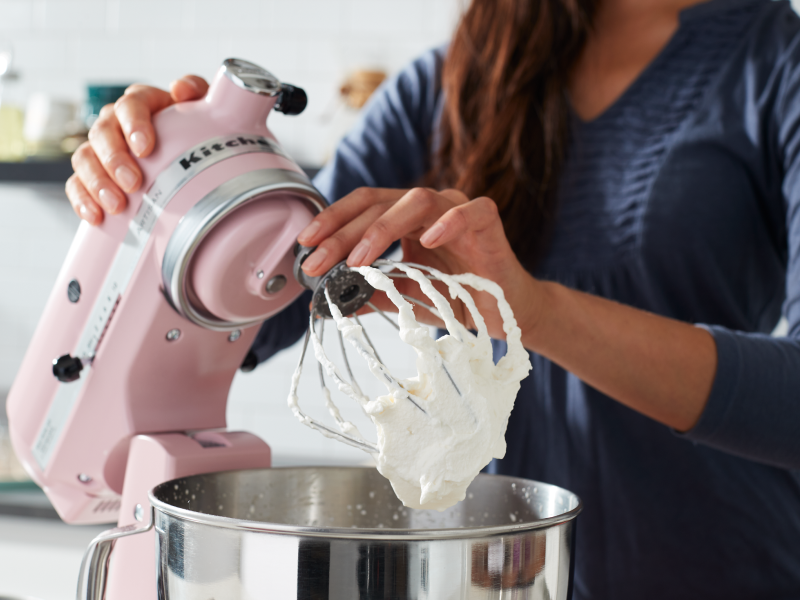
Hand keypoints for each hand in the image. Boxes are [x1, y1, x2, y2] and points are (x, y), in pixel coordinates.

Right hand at [65, 75, 208, 224]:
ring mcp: (102, 150)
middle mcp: (117, 123)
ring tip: (117, 205)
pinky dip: (82, 199)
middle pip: (102, 133)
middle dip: (114, 159)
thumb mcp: (206, 110)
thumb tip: (180, 88)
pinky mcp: (93, 175)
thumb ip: (197, 92)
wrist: (196, 160)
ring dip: (97, 182)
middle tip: (133, 183)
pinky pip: (76, 183)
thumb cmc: (199, 132)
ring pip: (85, 158)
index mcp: (143, 104)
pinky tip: (95, 215)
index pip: (130, 104)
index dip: (134, 124)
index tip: (144, 148)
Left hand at [296, 187, 540, 340]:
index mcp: (406, 219)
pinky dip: (449, 221)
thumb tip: (325, 305)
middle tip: (321, 260)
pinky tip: (429, 239)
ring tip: (360, 258)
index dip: (333, 220)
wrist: (503, 312)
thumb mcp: (403, 297)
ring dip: (383, 228)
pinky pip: (470, 211)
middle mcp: (429, 207)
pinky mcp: (489, 221)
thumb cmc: (456, 298)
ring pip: (417, 199)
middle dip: (345, 232)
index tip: (306, 244)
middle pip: (380, 203)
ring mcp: (458, 210)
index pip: (363, 206)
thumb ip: (370, 294)